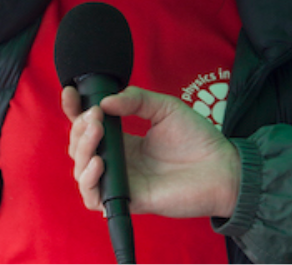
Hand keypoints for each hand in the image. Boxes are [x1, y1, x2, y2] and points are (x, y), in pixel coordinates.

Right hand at [62, 85, 239, 218]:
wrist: (222, 167)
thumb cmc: (197, 138)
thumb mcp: (165, 107)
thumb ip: (136, 100)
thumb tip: (105, 102)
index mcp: (124, 140)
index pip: (89, 126)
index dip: (75, 111)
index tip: (70, 93)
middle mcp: (118, 160)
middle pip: (78, 147)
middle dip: (79, 128)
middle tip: (95, 115)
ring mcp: (121, 180)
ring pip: (80, 171)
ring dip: (81, 150)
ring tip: (97, 132)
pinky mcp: (128, 198)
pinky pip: (94, 196)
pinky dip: (89, 180)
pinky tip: (99, 162)